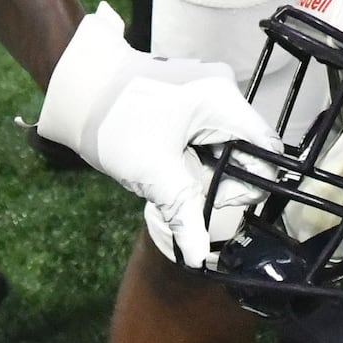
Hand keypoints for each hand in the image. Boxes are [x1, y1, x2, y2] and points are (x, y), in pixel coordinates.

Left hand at [36, 7, 272, 266]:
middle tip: (184, 192)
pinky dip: (197, 157)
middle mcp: (223, 90)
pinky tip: (173, 163)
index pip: (265, 150)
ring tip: (173, 177)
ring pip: (228, 145)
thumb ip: (185, 213)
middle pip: (248, 149)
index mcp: (222, 101)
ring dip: (208, 170)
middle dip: (222, 180)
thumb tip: (200, 257)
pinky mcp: (192, 98)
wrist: (76, 86)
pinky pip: (210, 135)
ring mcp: (208, 92)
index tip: (214, 200)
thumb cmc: (115, 122)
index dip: (249, 184)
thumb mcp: (153, 172)